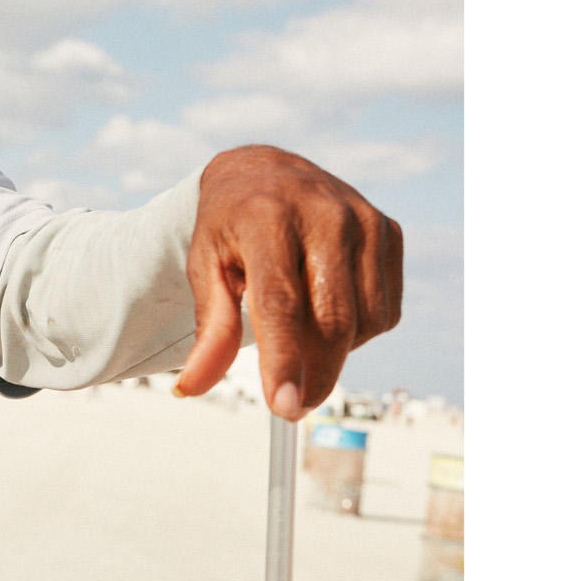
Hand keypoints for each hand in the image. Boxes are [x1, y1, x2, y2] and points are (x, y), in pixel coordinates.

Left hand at [173, 146, 404, 419]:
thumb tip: (191, 389)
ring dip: (336, 352)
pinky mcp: (389, 231)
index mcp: (268, 217)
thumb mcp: (205, 267)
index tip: (285, 408)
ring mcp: (364, 220)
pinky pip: (385, 310)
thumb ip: (208, 329)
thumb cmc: (230, 225)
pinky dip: (360, 330)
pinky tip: (330, 312)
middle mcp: (325, 213)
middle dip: (315, 376)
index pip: (282, 303)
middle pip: (332, 321)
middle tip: (293, 405)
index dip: (284, 361)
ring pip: (365, 323)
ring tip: (302, 336)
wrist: (267, 172)